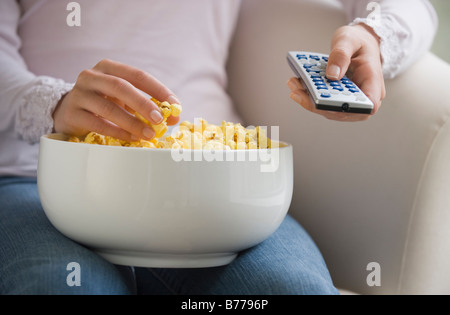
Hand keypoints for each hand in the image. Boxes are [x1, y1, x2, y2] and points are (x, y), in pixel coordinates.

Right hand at [53, 59, 180, 140]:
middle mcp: (92, 76)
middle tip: (160, 120)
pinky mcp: (72, 113)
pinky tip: (132, 139)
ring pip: (109, 108)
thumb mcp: (125, 100)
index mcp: (109, 68)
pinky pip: (98, 123)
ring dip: (132, 122)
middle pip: (121, 87)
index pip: (138, 75)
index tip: (175, 105)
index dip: (158, 90)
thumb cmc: (103, 104)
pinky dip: (118, 132)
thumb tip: (175, 117)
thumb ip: (148, 105)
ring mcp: (79, 94)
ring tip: (149, 134)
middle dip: (144, 104)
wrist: (68, 112)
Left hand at [288, 24, 385, 121]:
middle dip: (318, 104)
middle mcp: (364, 96)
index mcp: (373, 81)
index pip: (368, 105)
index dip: (349, 108)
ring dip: (309, 101)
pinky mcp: (339, 99)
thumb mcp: (349, 40)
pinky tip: (298, 85)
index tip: (326, 102)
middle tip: (297, 91)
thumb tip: (332, 75)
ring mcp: (351, 100)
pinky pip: (325, 102)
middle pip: (344, 111)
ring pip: (330, 110)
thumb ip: (341, 55)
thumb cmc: (358, 41)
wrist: (359, 43)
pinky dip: (310, 96)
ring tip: (294, 85)